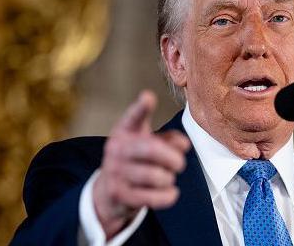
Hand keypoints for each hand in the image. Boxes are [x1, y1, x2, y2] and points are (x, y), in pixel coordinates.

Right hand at [92, 90, 190, 238]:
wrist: (109, 193)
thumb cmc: (136, 161)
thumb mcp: (148, 144)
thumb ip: (168, 139)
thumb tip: (184, 144)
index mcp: (125, 131)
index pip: (133, 117)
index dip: (141, 107)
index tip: (148, 96)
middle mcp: (116, 149)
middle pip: (152, 149)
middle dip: (173, 158)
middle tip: (180, 163)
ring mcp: (115, 172)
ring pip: (156, 176)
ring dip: (169, 178)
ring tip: (167, 178)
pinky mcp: (119, 195)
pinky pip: (154, 197)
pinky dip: (168, 195)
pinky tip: (170, 192)